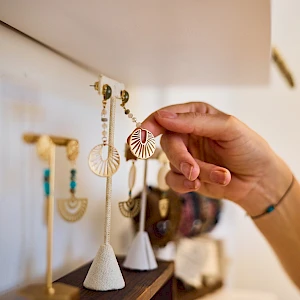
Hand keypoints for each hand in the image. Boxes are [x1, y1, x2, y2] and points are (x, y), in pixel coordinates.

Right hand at [142, 102, 290, 214]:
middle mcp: (187, 134)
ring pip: (172, 164)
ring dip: (195, 173)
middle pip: (167, 143)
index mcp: (195, 116)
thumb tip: (163, 117)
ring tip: (221, 176)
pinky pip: (173, 181)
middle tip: (193, 170)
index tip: (139, 137)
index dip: (149, 126)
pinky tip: (201, 185)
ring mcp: (186, 156)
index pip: (165, 117)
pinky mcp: (186, 176)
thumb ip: (194, 121)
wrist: (259, 181)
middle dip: (181, 158)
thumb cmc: (249, 149)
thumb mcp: (227, 128)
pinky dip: (186, 185)